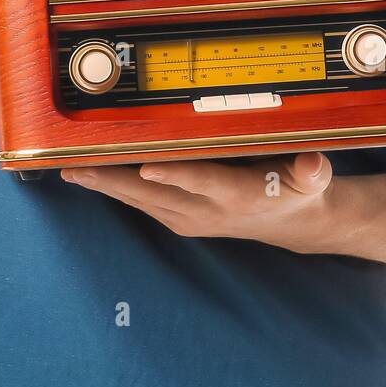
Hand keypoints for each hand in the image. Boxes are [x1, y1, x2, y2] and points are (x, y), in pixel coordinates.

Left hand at [61, 152, 339, 253]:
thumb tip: (316, 164)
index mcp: (236, 194)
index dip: (175, 176)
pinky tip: (88, 176)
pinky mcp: (177, 216)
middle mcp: (205, 209)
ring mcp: (188, 216)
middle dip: (114, 180)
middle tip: (77, 166)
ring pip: (138, 198)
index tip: (146, 167)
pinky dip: (113, 188)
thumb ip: (313, 171)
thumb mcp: (314, 179)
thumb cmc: (297, 189)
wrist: (291, 222)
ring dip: (104, 185)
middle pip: (153, 192)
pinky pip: (139, 201)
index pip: (201, 181)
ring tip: (69, 169)